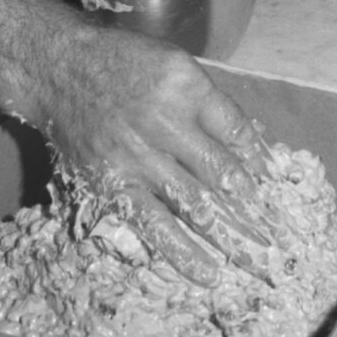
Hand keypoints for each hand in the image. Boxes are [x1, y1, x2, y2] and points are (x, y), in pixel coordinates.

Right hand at [20, 14, 277, 282]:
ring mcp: (139, 155)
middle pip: (222, 172)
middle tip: (277, 237)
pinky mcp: (114, 182)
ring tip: (257, 261)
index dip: (260, 159)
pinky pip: (155, 223)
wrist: (59, 69)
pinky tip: (209, 272)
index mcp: (186, 85)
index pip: (235, 129)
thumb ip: (207, 103)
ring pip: (196, 203)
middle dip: (254, 208)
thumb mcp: (172, 63)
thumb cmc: (122, 63)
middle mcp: (165, 120)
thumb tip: (249, 146)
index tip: (275, 183)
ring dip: (231, 235)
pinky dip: (184, 251)